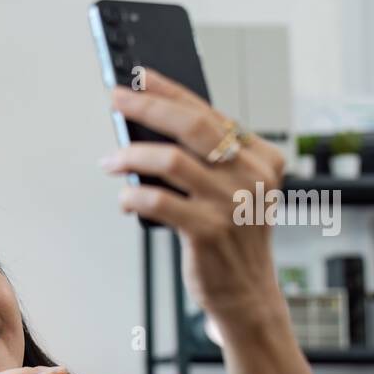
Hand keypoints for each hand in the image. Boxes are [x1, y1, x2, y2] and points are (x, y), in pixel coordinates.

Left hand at [102, 67, 287, 330]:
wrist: (247, 295)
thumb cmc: (232, 240)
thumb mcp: (235, 192)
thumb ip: (208, 161)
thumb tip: (150, 128)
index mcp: (263, 159)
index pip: (211, 113)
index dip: (171, 92)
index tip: (140, 78)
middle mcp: (252, 177)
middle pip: (191, 126)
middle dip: (147, 108)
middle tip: (116, 100)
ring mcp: (232, 204)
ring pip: (169, 161)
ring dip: (130, 157)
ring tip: (111, 161)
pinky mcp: (208, 231)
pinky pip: (157, 201)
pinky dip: (132, 196)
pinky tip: (124, 199)